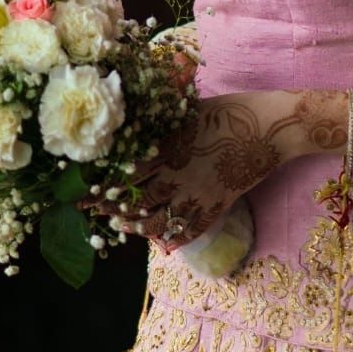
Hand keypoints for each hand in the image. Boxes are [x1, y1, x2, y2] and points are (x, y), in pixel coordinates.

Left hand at [96, 91, 297, 249]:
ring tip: (121, 226)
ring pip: (158, 219)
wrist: (268, 128)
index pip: (127, 171)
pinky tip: (160, 240)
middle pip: (137, 199)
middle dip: (112, 208)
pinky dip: (172, 237)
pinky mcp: (216, 205)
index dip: (104, 184)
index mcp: (169, 147)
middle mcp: (178, 174)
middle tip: (94, 213)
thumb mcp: (189, 111)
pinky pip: (189, 229)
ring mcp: (197, 194)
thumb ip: (163, 123)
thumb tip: (136, 126)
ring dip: (137, 226)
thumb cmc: (229, 110)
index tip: (84, 191)